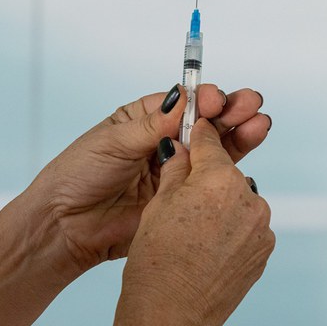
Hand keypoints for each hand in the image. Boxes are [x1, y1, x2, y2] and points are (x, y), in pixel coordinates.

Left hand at [23, 84, 270, 271]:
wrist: (67, 226)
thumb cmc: (79, 176)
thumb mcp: (114, 142)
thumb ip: (153, 125)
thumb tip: (185, 100)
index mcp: (147, 118)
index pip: (184, 103)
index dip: (203, 99)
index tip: (216, 99)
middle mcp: (167, 140)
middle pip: (206, 122)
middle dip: (231, 111)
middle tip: (250, 104)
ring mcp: (178, 168)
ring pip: (216, 147)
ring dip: (239, 133)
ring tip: (259, 123)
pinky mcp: (184, 196)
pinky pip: (212, 177)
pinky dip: (233, 163)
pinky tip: (248, 148)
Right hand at [110, 119, 274, 325]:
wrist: (170, 313)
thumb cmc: (158, 261)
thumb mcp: (159, 203)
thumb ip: (176, 168)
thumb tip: (182, 148)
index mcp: (221, 178)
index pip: (210, 143)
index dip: (198, 135)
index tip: (197, 127)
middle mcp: (249, 197)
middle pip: (227, 174)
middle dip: (208, 179)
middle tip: (184, 197)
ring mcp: (261, 226)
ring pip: (239, 201)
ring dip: (223, 206)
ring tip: (195, 230)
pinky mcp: (264, 250)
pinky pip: (248, 227)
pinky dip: (232, 230)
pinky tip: (209, 245)